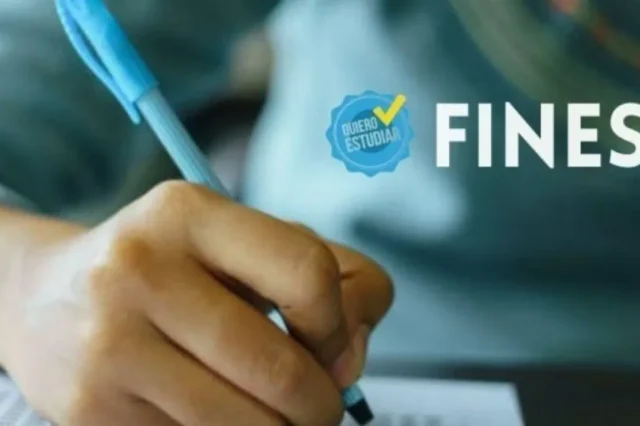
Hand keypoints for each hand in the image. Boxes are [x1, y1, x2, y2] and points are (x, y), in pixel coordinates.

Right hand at [0, 181, 392, 425]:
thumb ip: (329, 276)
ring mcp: (109, 344)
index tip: (335, 351)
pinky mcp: (90, 410)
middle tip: (318, 404)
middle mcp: (140, 270)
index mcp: (188, 213)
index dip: (340, 326)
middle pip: (281, 370)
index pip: (307, 273)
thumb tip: (350, 358)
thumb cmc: (171, 267)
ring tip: (274, 413)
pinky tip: (214, 412)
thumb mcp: (241, 243)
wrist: (48, 298)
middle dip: (321, 404)